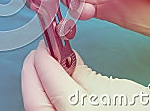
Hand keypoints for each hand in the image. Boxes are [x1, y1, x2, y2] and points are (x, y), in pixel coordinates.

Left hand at [21, 41, 149, 109]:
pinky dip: (47, 98)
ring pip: (39, 109)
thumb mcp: (120, 89)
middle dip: (30, 75)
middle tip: (36, 55)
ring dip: (36, 87)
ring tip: (43, 67)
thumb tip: (66, 58)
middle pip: (35, 101)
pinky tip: (53, 86)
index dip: (43, 59)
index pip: (50, 80)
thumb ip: (85, 74)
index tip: (44, 45)